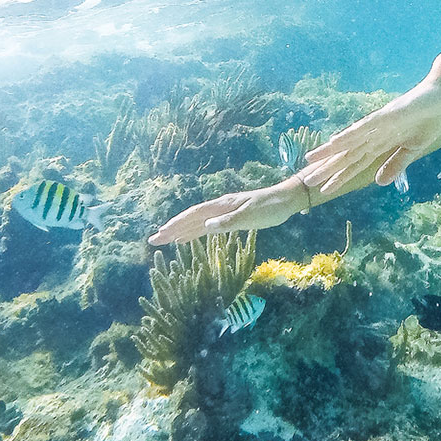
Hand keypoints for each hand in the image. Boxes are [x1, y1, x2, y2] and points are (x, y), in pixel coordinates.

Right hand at [149, 177, 309, 244]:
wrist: (286, 200)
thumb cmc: (271, 208)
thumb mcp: (251, 217)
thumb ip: (228, 222)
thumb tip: (205, 227)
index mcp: (222, 206)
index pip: (193, 216)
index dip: (176, 225)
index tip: (160, 234)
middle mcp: (220, 207)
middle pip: (190, 218)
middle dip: (172, 229)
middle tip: (154, 240)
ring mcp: (224, 211)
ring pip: (197, 222)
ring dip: (181, 231)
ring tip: (165, 239)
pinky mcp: (231, 216)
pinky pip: (207, 225)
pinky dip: (195, 232)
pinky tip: (189, 238)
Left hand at [300, 80, 440, 195]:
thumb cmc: (428, 119)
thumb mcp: (413, 149)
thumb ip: (396, 164)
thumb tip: (378, 182)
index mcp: (381, 143)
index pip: (356, 163)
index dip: (340, 176)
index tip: (323, 189)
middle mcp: (375, 133)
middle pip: (348, 153)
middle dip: (328, 167)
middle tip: (307, 180)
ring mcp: (379, 123)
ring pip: (351, 140)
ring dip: (331, 150)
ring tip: (311, 159)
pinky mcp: (388, 114)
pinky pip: (367, 126)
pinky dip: (351, 134)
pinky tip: (336, 140)